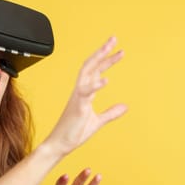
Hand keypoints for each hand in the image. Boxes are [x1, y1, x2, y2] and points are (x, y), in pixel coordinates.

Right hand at [45, 36, 127, 155]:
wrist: (59, 145)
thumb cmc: (74, 132)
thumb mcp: (98, 121)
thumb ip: (111, 113)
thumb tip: (124, 106)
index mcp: (84, 93)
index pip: (95, 71)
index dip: (106, 59)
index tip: (118, 50)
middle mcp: (80, 91)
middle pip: (91, 65)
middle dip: (102, 51)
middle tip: (114, 39)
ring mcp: (78, 97)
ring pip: (87, 72)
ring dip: (100, 60)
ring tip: (112, 50)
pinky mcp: (77, 107)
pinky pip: (85, 92)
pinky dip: (95, 85)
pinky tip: (106, 80)